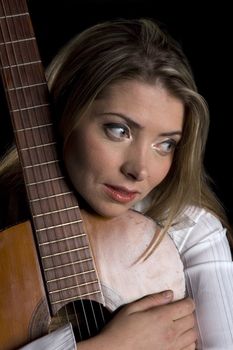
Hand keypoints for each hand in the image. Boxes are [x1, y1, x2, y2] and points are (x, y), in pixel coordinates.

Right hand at [78, 290, 196, 349]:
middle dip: (188, 313)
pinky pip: (189, 349)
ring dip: (189, 328)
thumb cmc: (120, 330)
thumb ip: (153, 299)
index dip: (188, 301)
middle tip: (179, 311)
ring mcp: (172, 347)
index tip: (184, 300)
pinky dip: (188, 342)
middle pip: (192, 319)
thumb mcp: (133, 308)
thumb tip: (169, 294)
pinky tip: (178, 338)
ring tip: (179, 324)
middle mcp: (170, 333)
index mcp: (161, 317)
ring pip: (193, 335)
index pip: (187, 307)